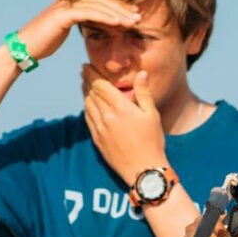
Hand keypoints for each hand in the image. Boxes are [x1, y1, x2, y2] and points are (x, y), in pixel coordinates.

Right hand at [16, 0, 139, 62]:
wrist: (25, 48)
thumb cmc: (45, 42)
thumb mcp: (67, 30)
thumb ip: (82, 25)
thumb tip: (99, 28)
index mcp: (71, 2)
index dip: (118, 5)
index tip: (134, 13)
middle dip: (122, 7)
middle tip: (139, 16)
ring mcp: (65, 5)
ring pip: (97, 5)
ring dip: (117, 13)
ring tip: (133, 21)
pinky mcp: (62, 14)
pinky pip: (88, 13)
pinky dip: (105, 18)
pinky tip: (118, 24)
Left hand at [82, 63, 165, 184]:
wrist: (144, 170)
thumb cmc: (152, 142)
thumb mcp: (152, 115)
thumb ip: (144, 92)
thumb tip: (141, 73)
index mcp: (121, 107)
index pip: (100, 85)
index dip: (92, 74)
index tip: (87, 66)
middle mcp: (107, 116)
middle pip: (91, 93)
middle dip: (87, 80)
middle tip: (84, 73)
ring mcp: (100, 128)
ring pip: (87, 105)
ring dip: (85, 93)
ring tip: (86, 87)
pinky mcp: (97, 139)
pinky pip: (87, 119)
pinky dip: (87, 108)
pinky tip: (89, 105)